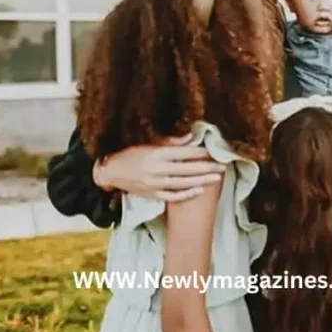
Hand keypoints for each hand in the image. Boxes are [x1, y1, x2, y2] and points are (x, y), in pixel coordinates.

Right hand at [93, 134, 224, 201]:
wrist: (109, 171)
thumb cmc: (130, 153)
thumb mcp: (148, 143)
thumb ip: (170, 141)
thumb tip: (191, 136)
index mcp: (157, 153)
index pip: (185, 153)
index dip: (201, 152)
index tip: (215, 151)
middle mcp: (157, 169)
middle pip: (187, 169)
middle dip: (207, 167)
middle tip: (223, 166)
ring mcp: (154, 183)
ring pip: (183, 183)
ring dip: (201, 180)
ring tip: (217, 178)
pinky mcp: (151, 194)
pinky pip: (172, 195)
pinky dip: (186, 194)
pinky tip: (199, 190)